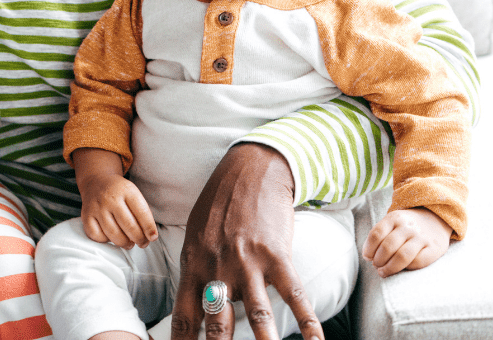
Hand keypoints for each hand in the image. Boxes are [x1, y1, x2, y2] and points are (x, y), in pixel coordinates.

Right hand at [81, 172, 157, 249]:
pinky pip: (98, 237)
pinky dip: (106, 241)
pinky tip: (111, 236)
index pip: (142, 212)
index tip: (153, 237)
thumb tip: (150, 237)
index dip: (149, 228)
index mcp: (126, 189)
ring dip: (125, 243)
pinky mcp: (86, 216)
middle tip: (142, 243)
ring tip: (129, 243)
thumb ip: (142, 213)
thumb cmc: (119, 193)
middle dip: (139, 239)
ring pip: (114, 235)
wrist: (97, 181)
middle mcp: (110, 197)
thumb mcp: (133, 194)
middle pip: (129, 226)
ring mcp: (97, 207)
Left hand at [170, 143, 323, 339]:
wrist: (250, 169)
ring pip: (256, 314)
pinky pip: (294, 295)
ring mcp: (249, 261)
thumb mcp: (196, 233)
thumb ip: (197, 269)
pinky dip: (308, 322)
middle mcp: (218, 266)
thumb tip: (197, 305)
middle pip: (217, 323)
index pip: (184, 316)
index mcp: (194, 262)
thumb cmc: (220, 202)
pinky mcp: (277, 255)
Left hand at [363, 207, 451, 276]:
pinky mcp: (434, 249)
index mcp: (394, 218)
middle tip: (376, 266)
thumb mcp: (392, 222)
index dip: (369, 248)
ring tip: (383, 272)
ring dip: (390, 267)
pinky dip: (406, 268)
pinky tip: (401, 270)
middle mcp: (408, 226)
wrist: (435, 219)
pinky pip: (418, 262)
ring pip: (402, 256)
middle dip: (378, 260)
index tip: (367, 257)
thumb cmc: (406, 226)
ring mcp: (421, 237)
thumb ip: (379, 235)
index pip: (377, 234)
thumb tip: (367, 255)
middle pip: (388, 246)